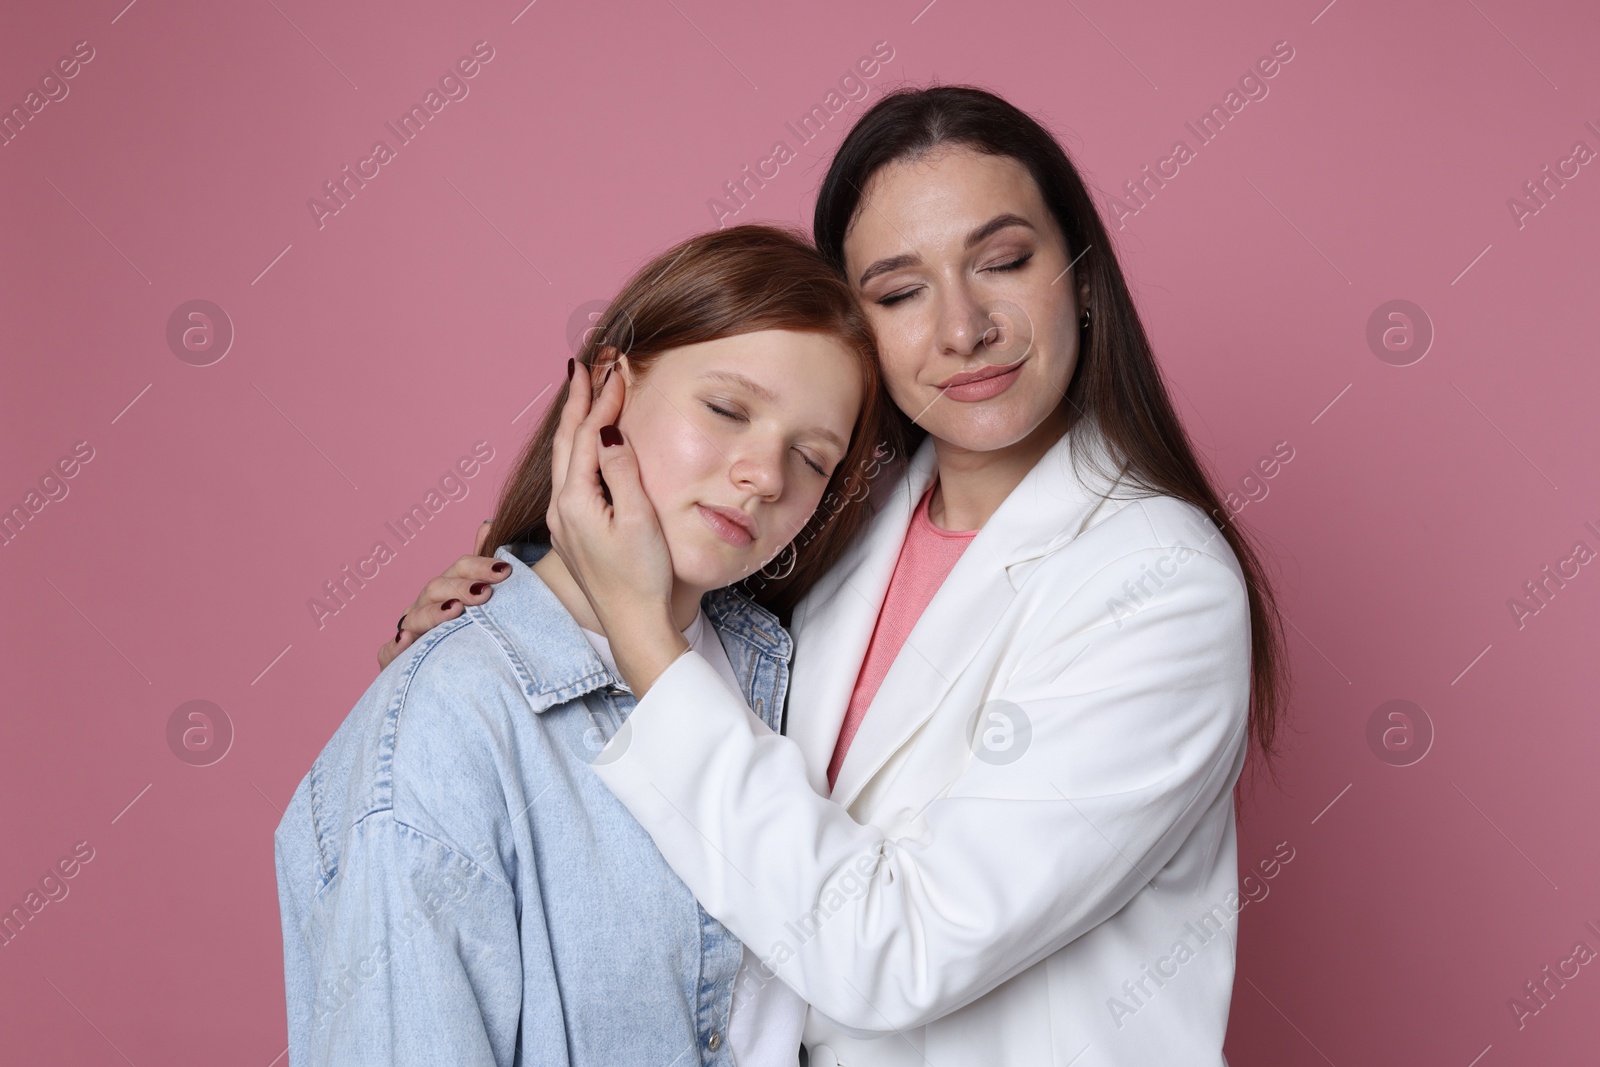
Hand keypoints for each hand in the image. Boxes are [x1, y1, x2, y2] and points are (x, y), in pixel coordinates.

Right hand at [376, 519, 509, 669]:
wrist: (452, 673)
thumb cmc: (467, 630)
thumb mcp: (478, 598)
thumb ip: (483, 565)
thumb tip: (487, 524)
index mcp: (445, 589)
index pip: (459, 570)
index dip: (480, 567)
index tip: (505, 570)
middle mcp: (424, 605)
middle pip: (437, 588)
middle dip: (461, 588)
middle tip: (485, 594)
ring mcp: (408, 629)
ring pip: (415, 617)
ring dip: (433, 613)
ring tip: (454, 610)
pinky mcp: (395, 657)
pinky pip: (389, 651)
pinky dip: (396, 646)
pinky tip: (406, 640)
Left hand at [548, 357, 686, 693]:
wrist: (633, 625)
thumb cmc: (642, 577)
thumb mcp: (639, 519)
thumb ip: (622, 471)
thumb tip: (610, 431)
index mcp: (576, 500)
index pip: (588, 435)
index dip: (602, 400)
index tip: (615, 370)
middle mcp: (561, 508)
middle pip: (567, 441)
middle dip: (579, 401)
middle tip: (589, 366)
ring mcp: (564, 521)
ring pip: (566, 458)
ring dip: (577, 423)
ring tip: (585, 393)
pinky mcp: (573, 533)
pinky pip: (571, 477)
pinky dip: (580, 449)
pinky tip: (588, 444)